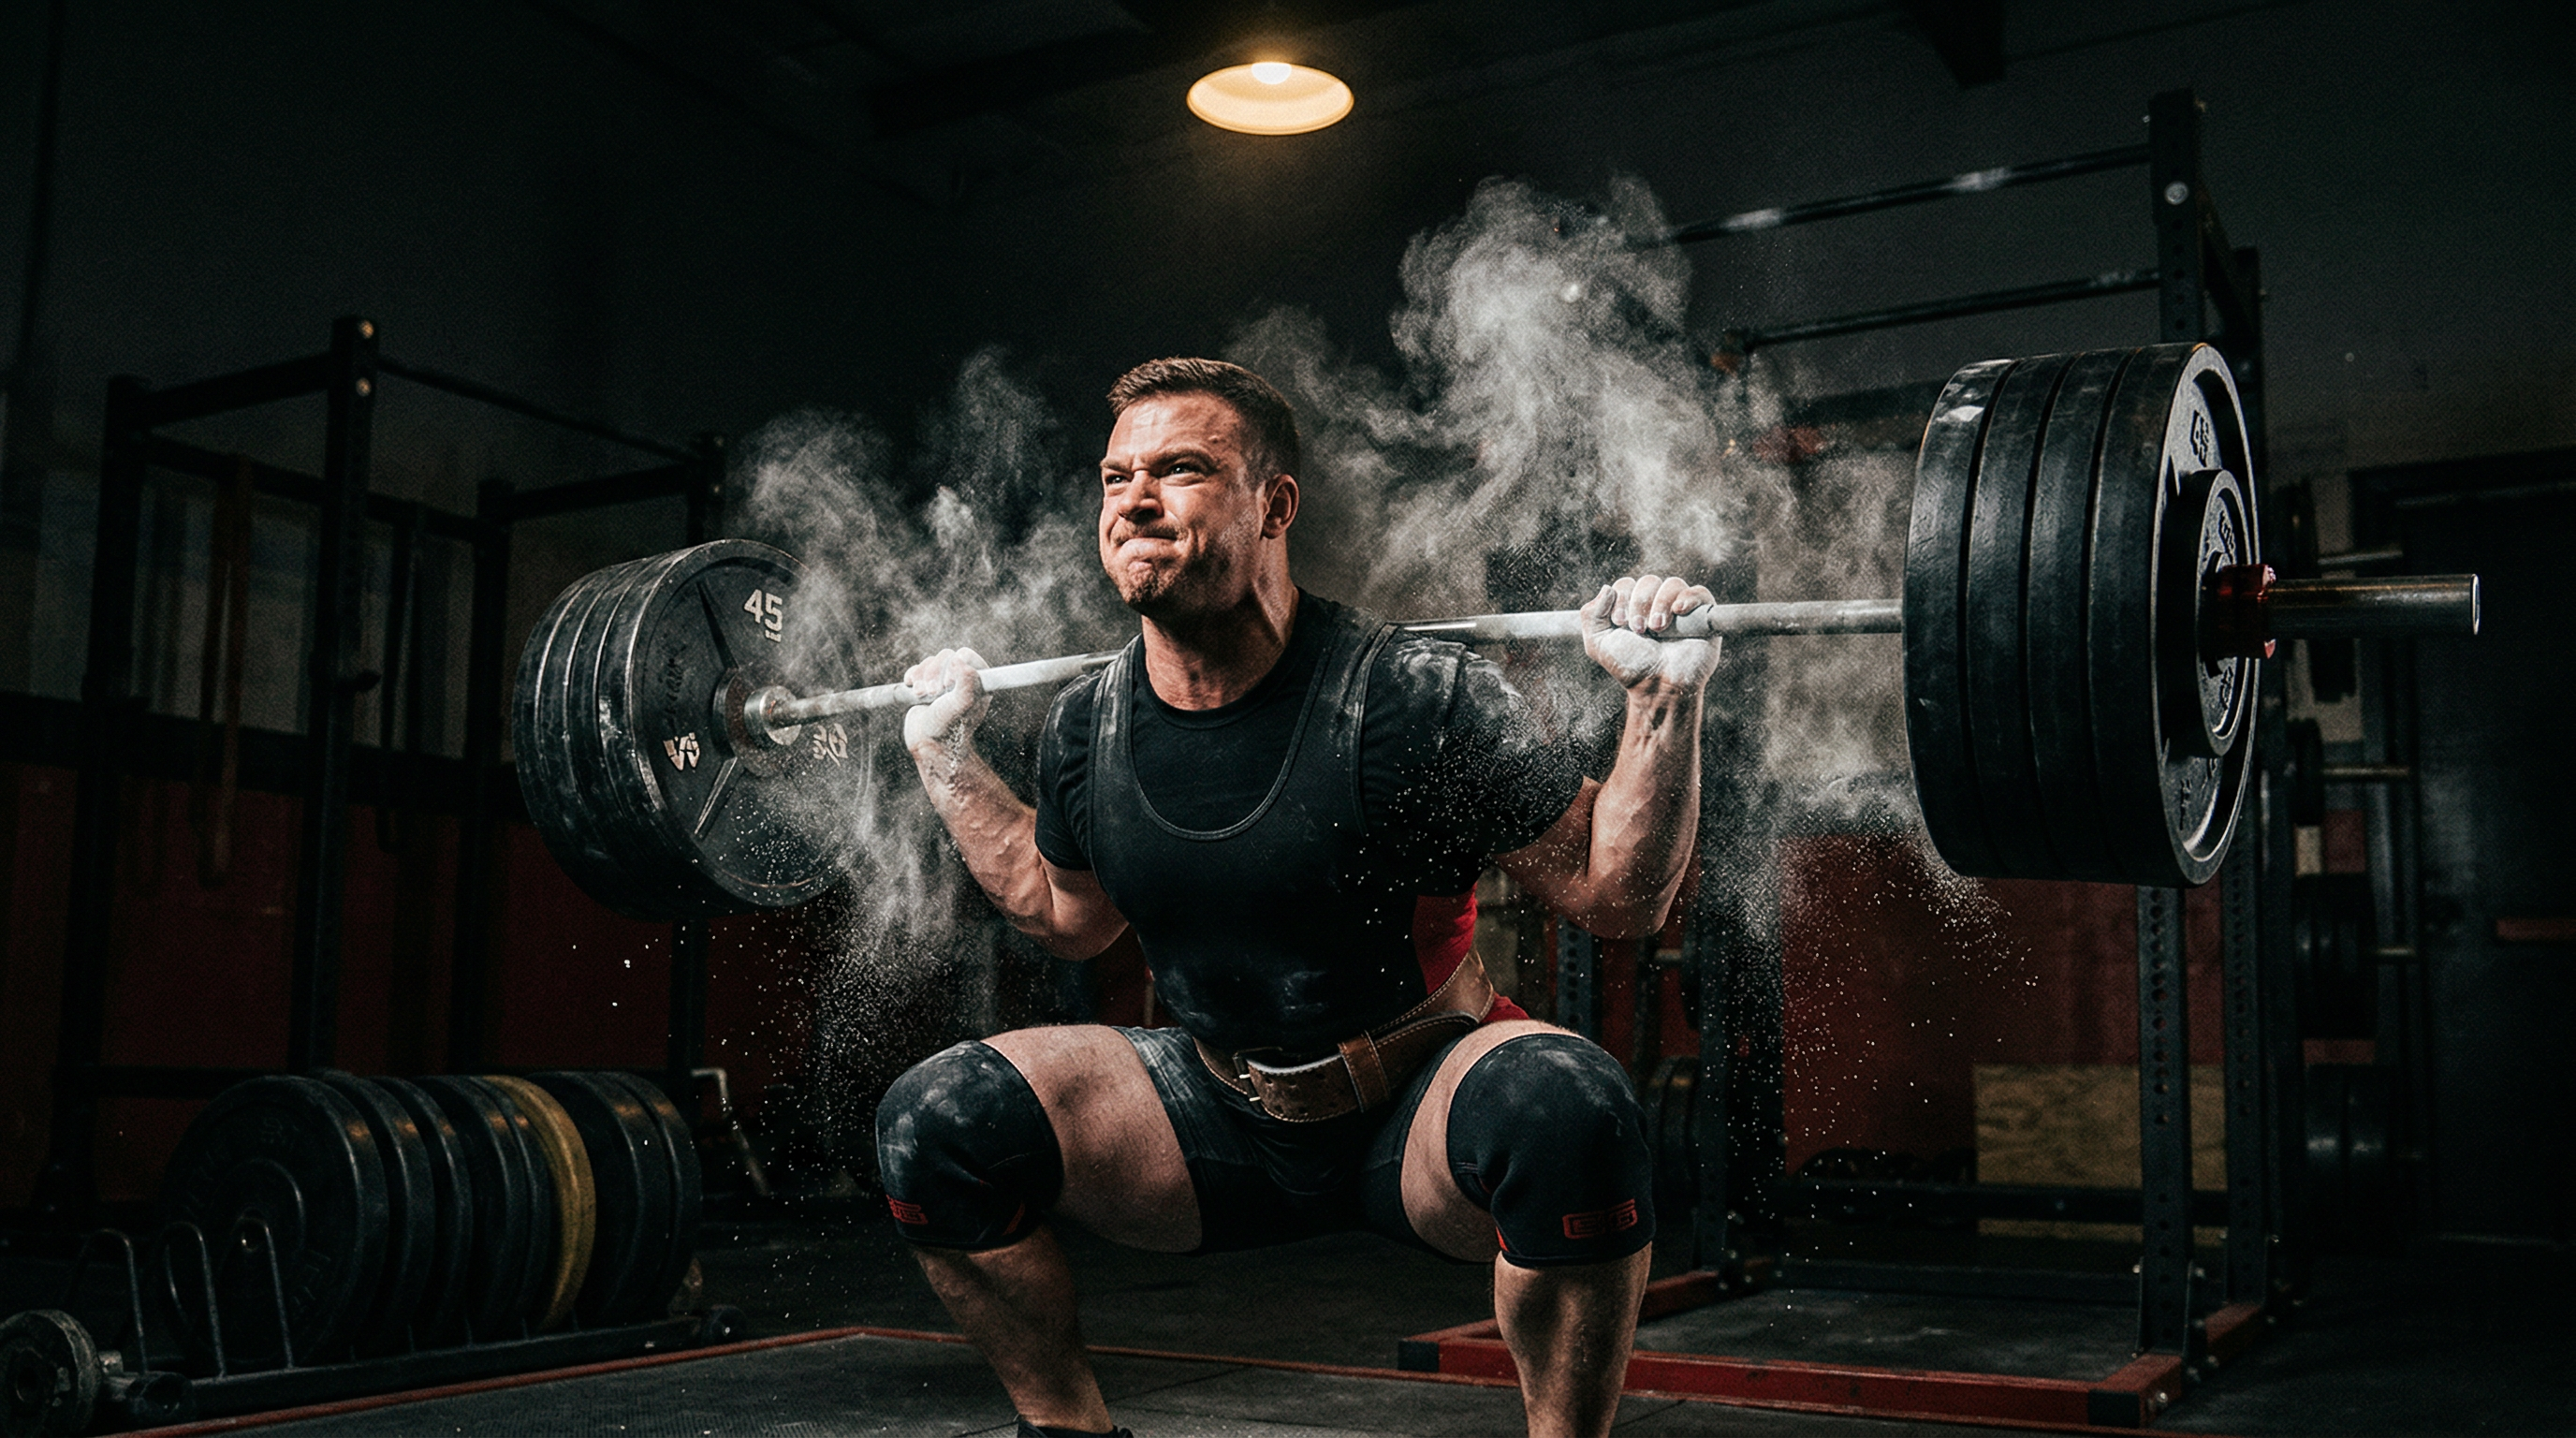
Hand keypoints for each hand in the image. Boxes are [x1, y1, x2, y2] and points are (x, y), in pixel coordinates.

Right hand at [902, 647, 991, 761]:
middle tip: (933, 694)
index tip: (949, 685)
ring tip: (922, 695)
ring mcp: (944, 682)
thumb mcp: (963, 704)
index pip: (966, 655)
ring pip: (930, 662)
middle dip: (934, 673)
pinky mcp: (927, 686)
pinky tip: (912, 687)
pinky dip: (912, 676)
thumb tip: (958, 658)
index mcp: (978, 681)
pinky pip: (917, 669)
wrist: (930, 745)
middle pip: (945, 656)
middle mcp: (963, 680)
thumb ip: (967, 680)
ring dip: (922, 677)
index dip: (954, 665)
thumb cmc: (950, 727)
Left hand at [1582, 575, 1721, 691]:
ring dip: (1660, 603)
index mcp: (1632, 606)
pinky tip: (1679, 611)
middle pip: (1648, 581)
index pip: (1626, 584)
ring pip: (1672, 584)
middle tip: (1639, 629)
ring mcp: (1680, 609)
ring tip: (1657, 629)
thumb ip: (1591, 615)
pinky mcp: (1702, 616)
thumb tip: (1606, 588)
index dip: (1621, 598)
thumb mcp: (1598, 644)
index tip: (1620, 623)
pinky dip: (1688, 597)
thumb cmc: (1631, 667)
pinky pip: (1700, 593)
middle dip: (1639, 603)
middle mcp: (1656, 603)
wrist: (1659, 687)